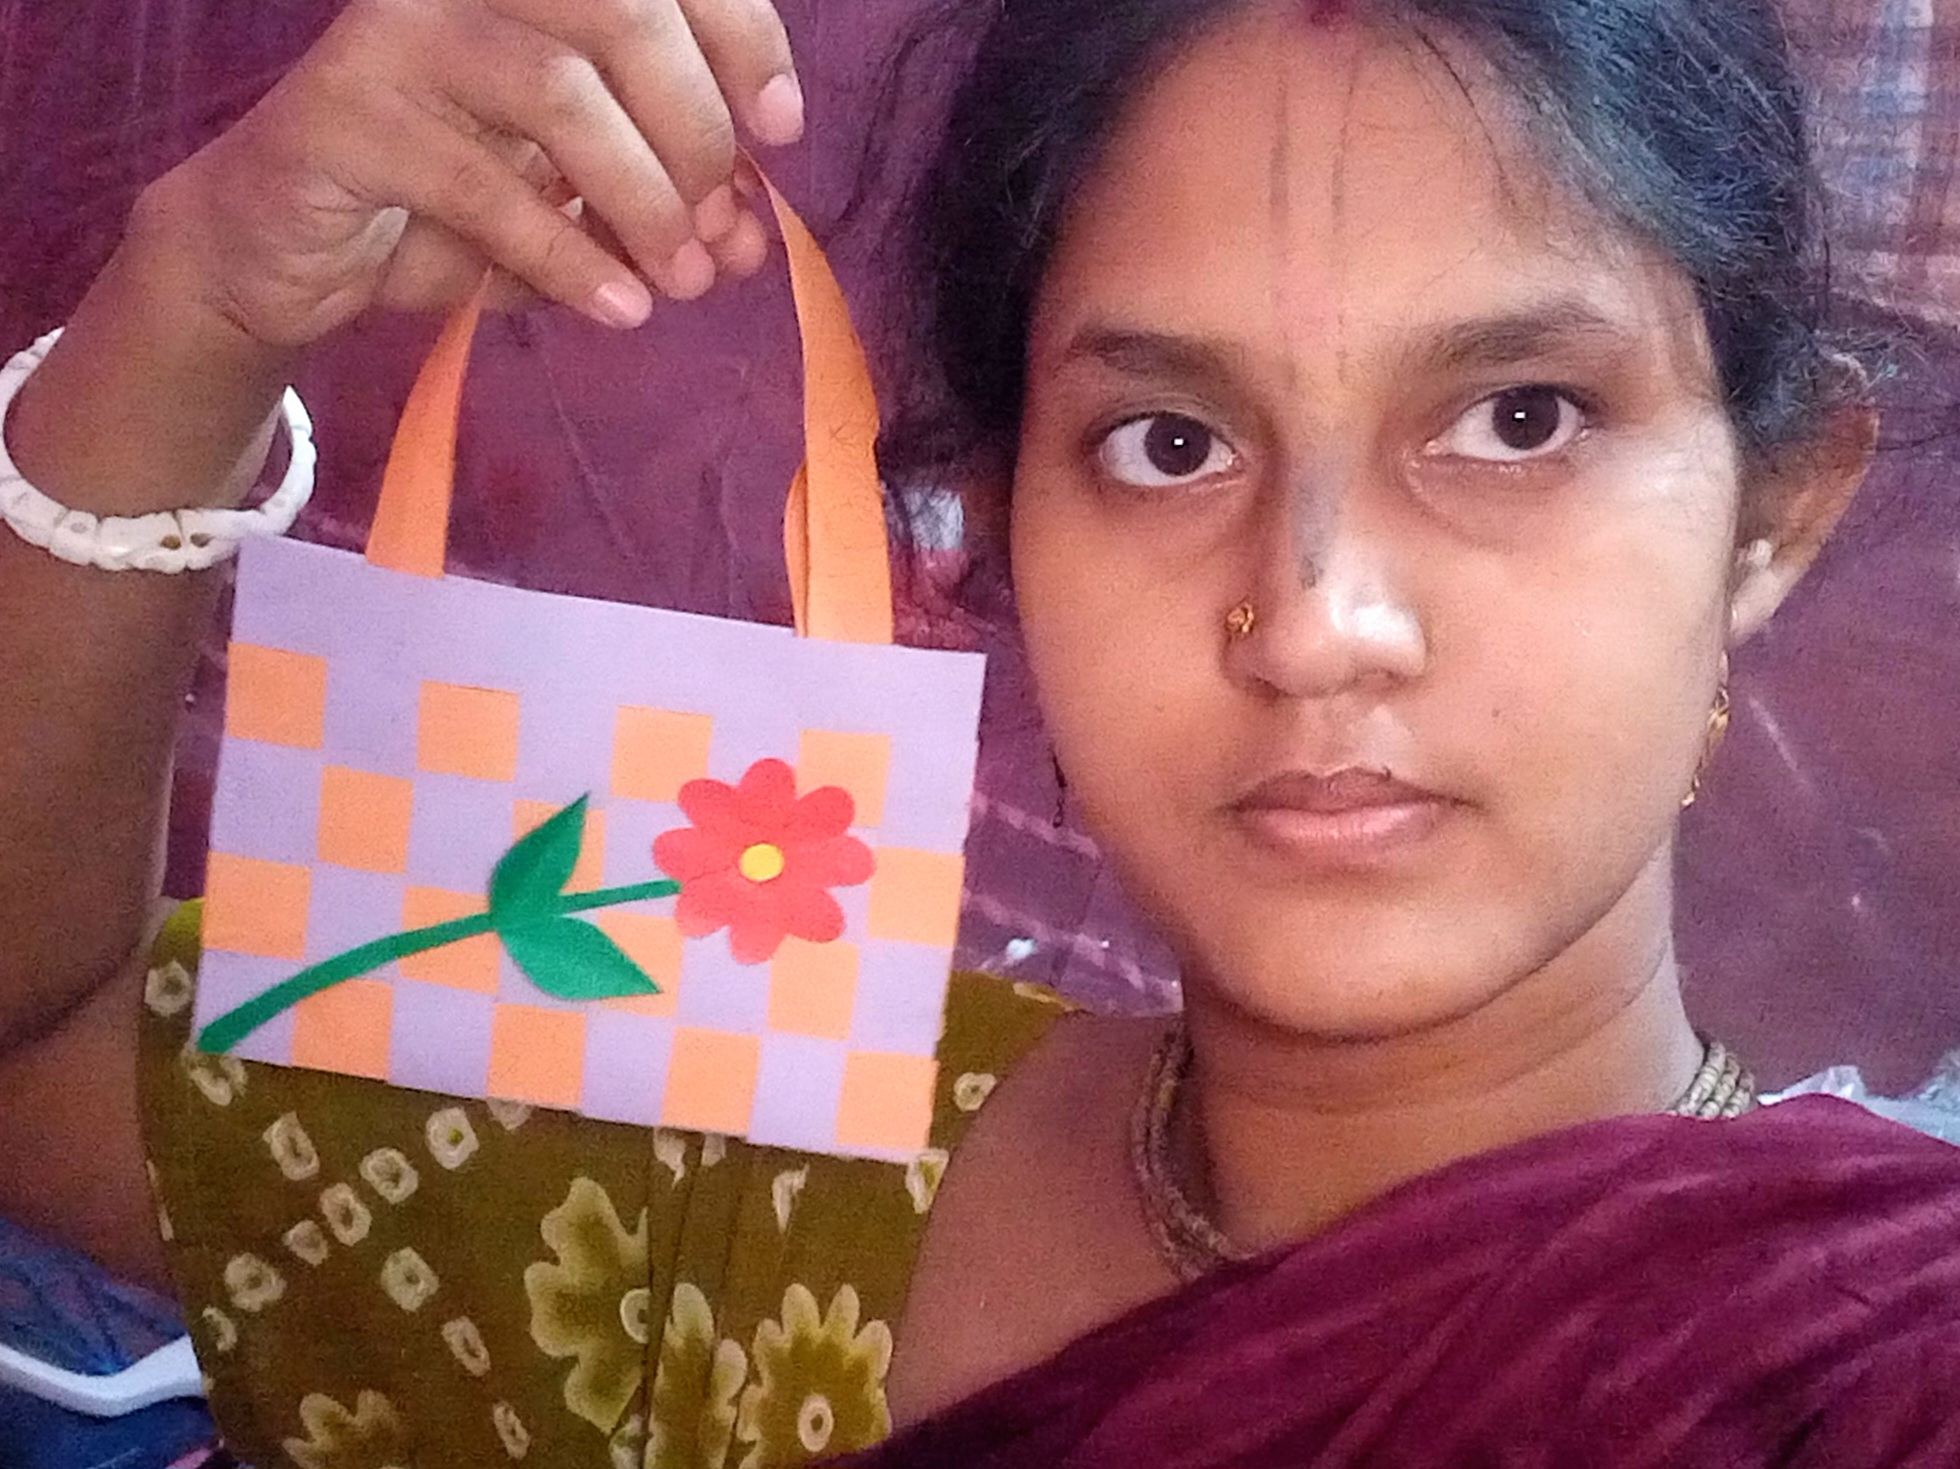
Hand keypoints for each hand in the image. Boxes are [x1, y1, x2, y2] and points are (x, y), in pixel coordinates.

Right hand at [138, 0, 800, 347]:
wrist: (288, 252)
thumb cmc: (449, 206)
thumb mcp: (576, 199)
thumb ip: (663, 198)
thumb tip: (747, 232)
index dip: (741, 34)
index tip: (782, 127)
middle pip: (623, 12)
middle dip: (694, 132)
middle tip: (718, 235)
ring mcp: (398, 33)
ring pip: (559, 93)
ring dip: (642, 200)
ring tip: (679, 283)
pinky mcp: (347, 111)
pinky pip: (483, 182)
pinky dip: (568, 254)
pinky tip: (619, 309)